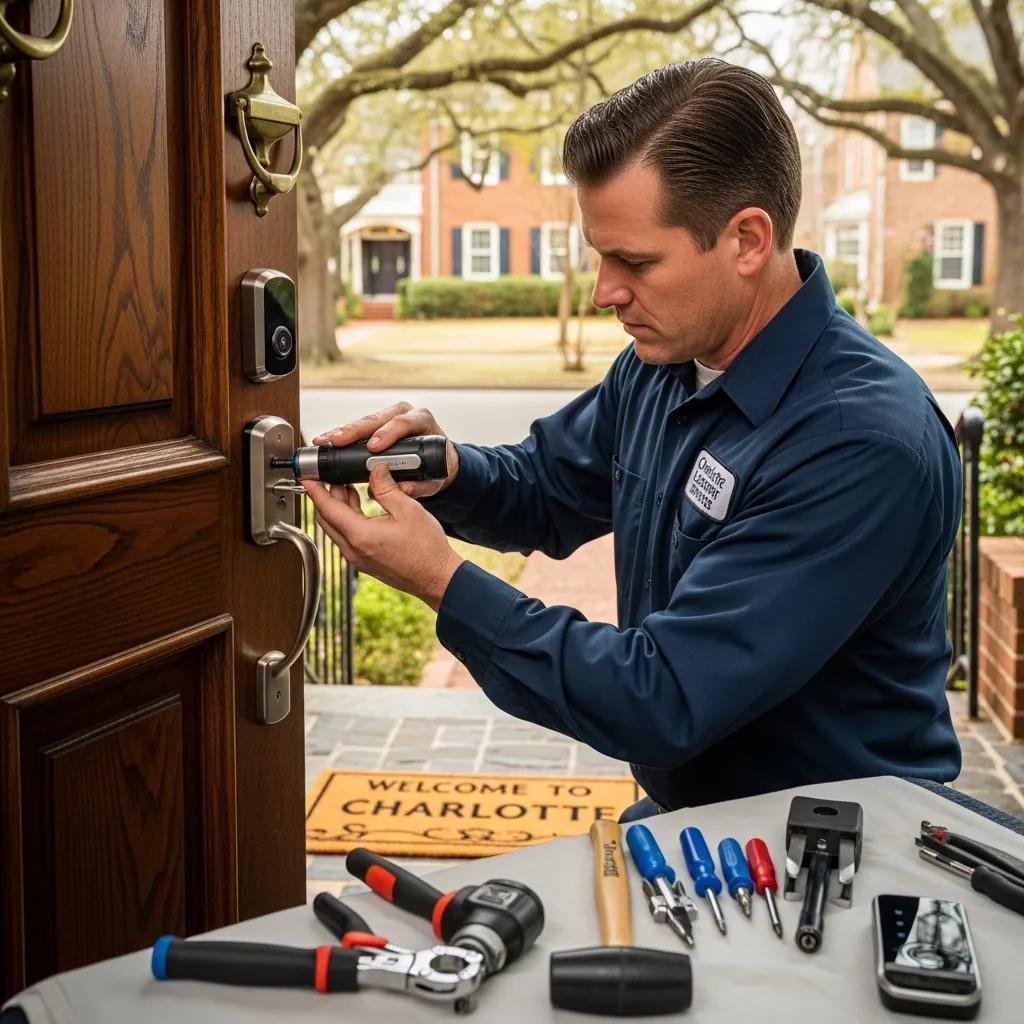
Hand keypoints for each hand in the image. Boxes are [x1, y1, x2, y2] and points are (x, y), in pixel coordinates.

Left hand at [302, 463, 464, 610]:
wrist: (436, 578)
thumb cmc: (426, 550)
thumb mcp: (408, 510)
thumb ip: (386, 488)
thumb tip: (375, 470)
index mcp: (360, 535)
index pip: (327, 508)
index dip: (315, 489)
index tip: (308, 477)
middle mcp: (353, 550)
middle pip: (326, 519)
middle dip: (325, 497)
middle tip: (330, 479)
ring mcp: (358, 559)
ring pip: (336, 529)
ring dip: (338, 508)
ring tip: (347, 489)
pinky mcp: (365, 562)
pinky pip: (347, 538)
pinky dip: (347, 521)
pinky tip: (359, 509)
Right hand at [312, 401, 458, 498]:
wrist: (437, 461)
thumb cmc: (437, 466)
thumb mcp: (434, 478)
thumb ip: (421, 485)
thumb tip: (403, 490)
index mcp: (422, 421)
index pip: (403, 423)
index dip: (387, 433)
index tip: (373, 446)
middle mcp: (404, 413)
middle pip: (377, 419)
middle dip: (355, 431)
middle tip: (338, 441)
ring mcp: (389, 416)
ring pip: (364, 421)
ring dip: (343, 432)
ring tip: (325, 441)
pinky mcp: (377, 424)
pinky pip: (358, 428)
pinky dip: (342, 435)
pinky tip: (328, 441)